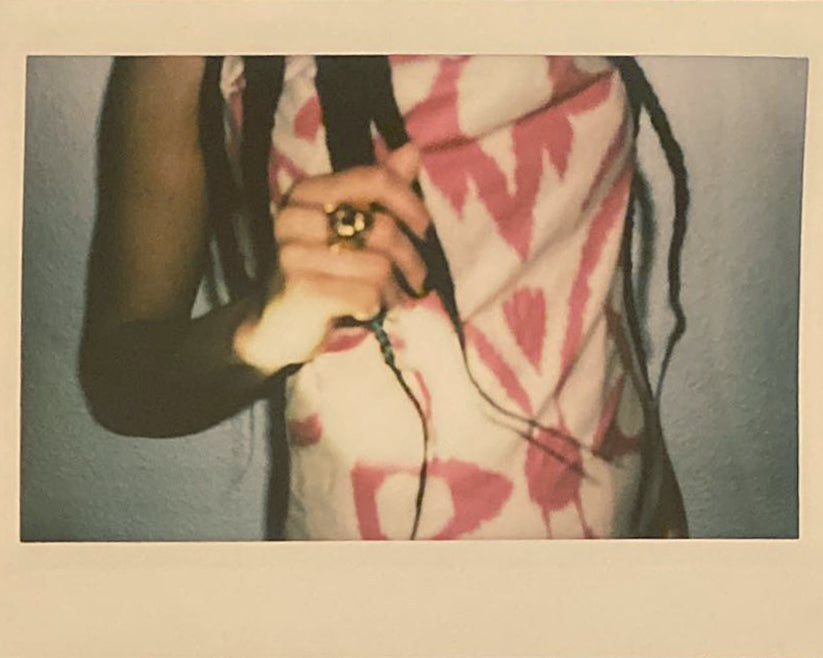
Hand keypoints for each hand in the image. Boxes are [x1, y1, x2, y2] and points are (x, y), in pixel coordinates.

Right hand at [234, 143, 430, 373]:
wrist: (277, 326)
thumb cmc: (323, 272)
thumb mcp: (348, 228)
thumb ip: (378, 191)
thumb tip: (412, 149)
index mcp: (306, 192)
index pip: (373, 179)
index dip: (409, 202)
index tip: (423, 229)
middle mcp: (294, 217)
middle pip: (382, 227)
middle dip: (410, 258)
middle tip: (416, 278)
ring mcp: (293, 254)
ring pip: (378, 265)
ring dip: (393, 289)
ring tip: (387, 298)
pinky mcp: (302, 289)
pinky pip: (366, 293)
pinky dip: (376, 306)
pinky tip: (366, 310)